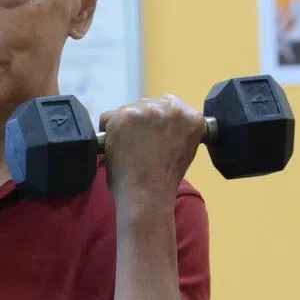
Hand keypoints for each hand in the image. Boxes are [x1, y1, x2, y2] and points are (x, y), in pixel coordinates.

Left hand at [99, 95, 204, 214]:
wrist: (147, 195)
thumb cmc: (164, 180)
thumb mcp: (183, 149)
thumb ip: (176, 130)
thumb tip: (159, 123)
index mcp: (192, 117)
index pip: (169, 106)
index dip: (156, 123)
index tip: (152, 137)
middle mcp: (172, 108)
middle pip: (147, 105)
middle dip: (140, 122)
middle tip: (137, 146)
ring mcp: (147, 110)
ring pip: (128, 110)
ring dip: (124, 126)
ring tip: (127, 149)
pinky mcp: (124, 116)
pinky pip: (108, 117)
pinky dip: (107, 132)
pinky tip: (115, 148)